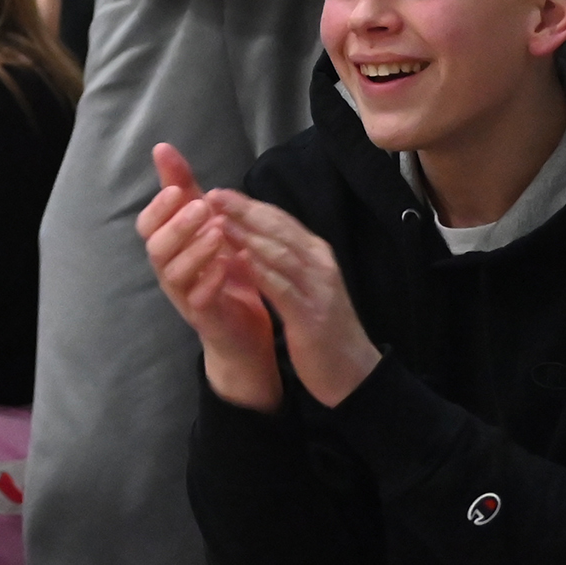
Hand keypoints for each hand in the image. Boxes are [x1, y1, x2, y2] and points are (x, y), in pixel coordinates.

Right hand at [137, 144, 280, 409]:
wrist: (242, 333)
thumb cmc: (220, 271)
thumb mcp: (204, 224)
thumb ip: (183, 189)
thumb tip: (162, 148)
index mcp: (167, 248)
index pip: (147, 225)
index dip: (158, 208)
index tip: (177, 190)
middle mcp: (168, 271)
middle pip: (156, 247)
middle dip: (177, 225)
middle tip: (202, 207)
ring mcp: (184, 296)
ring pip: (174, 273)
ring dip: (195, 250)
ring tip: (219, 233)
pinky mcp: (205, 318)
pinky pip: (199, 300)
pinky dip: (210, 281)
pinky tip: (227, 265)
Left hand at [214, 193, 380, 407]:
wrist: (353, 373)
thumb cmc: (321, 327)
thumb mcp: (302, 287)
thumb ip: (280, 262)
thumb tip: (246, 237)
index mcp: (316, 255)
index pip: (280, 220)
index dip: (248, 204)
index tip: (217, 191)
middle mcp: (320, 264)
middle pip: (280, 229)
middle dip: (244, 210)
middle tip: (212, 195)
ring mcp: (318, 288)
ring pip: (281, 252)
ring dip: (248, 235)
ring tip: (218, 222)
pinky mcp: (312, 315)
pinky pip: (283, 288)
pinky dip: (260, 272)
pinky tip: (237, 262)